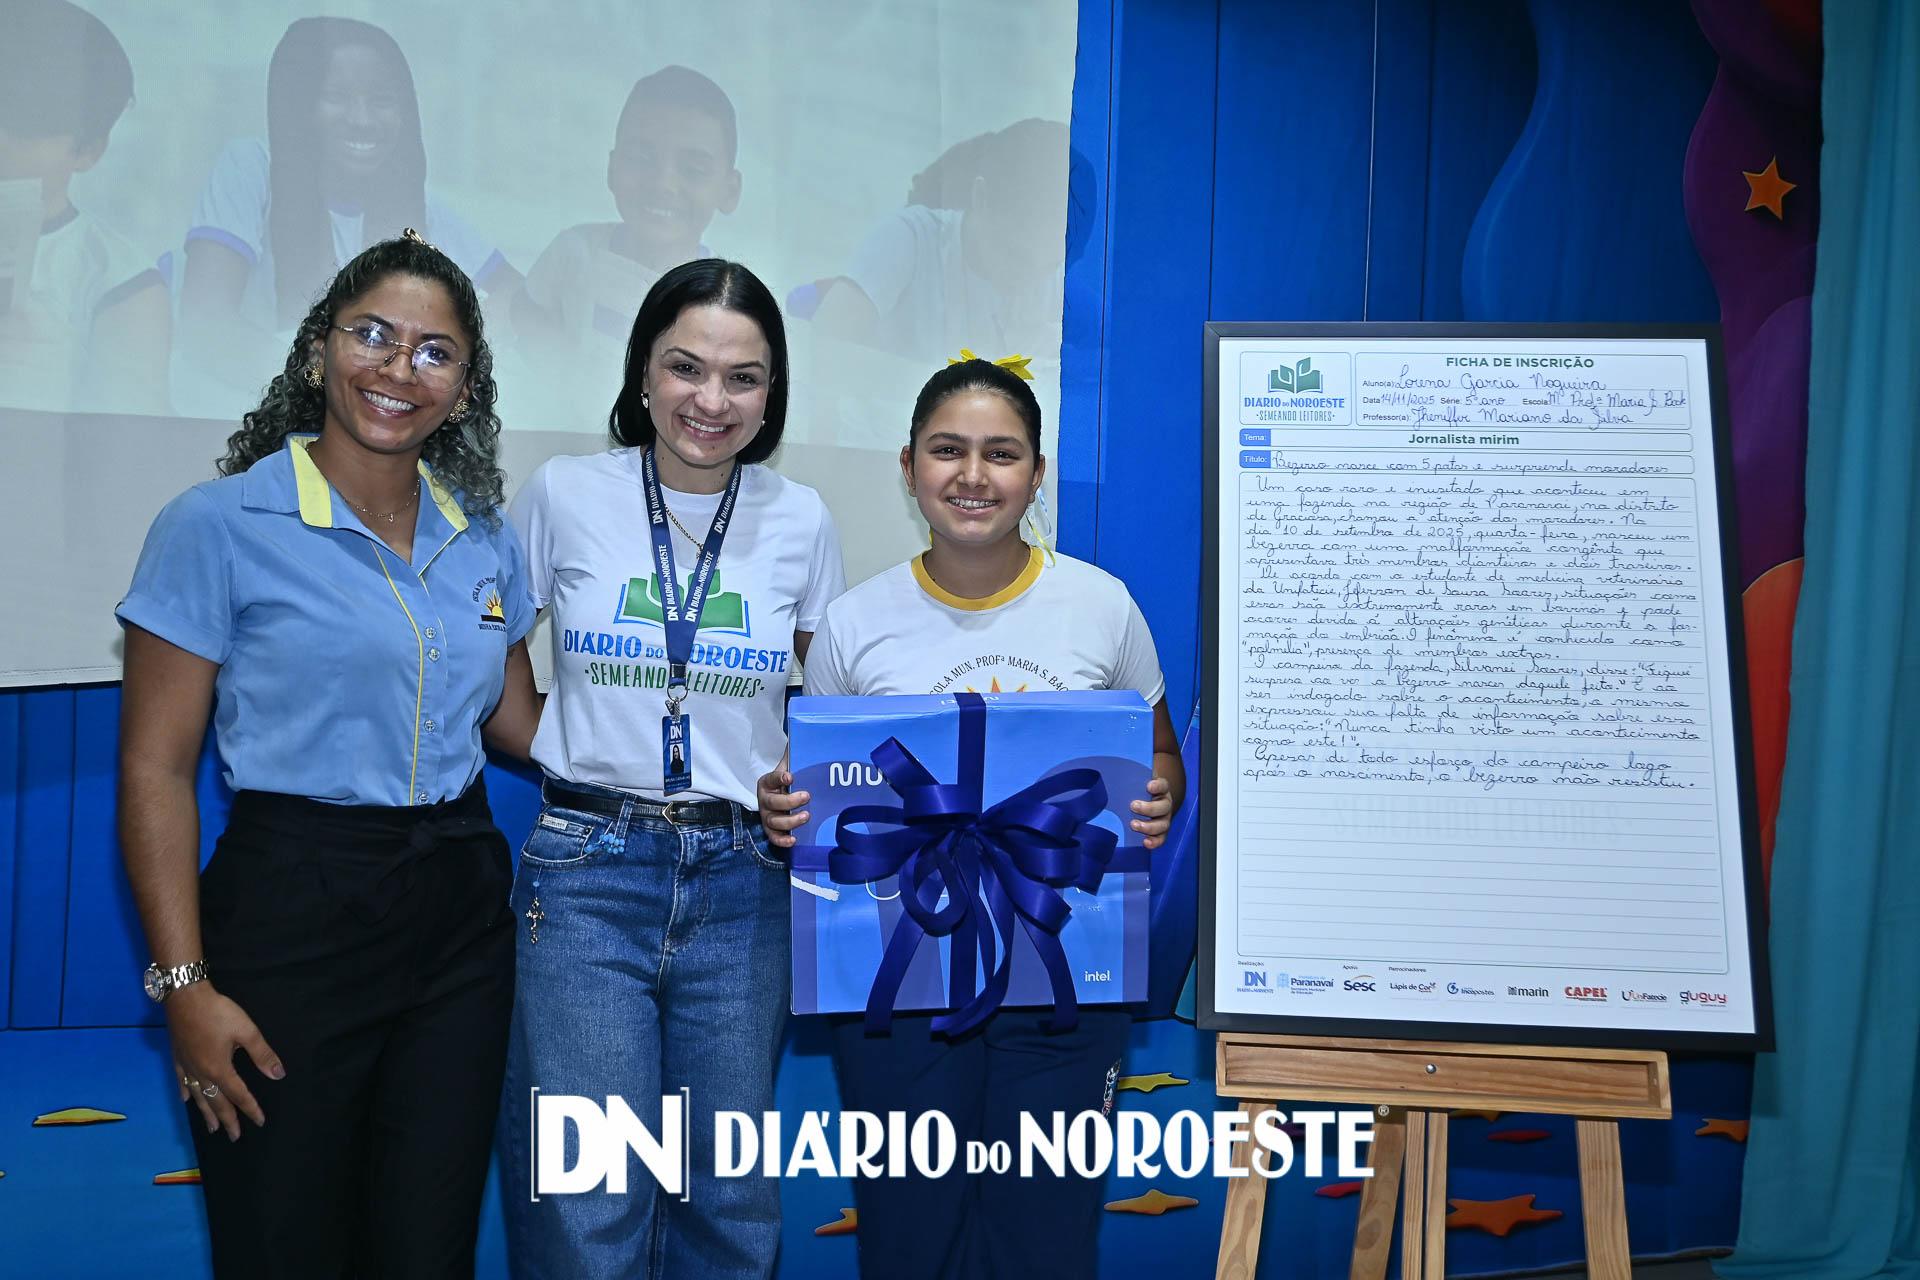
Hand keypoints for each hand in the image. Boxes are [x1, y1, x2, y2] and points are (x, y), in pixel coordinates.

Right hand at [166, 983, 283, 1140]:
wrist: (184, 997)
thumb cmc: (218, 1012)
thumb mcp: (246, 1031)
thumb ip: (262, 1054)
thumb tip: (278, 1075)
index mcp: (220, 1069)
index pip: (239, 1095)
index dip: (250, 1109)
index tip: (259, 1122)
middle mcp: (201, 1074)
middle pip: (216, 1102)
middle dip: (228, 1120)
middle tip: (234, 1137)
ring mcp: (187, 1066)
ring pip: (198, 1097)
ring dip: (206, 1113)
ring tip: (212, 1128)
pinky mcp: (177, 1057)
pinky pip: (181, 1081)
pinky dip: (185, 1093)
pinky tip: (186, 1100)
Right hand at [757, 768, 810, 848]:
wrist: (784, 794)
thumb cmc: (790, 783)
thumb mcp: (792, 770)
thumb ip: (797, 766)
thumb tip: (811, 758)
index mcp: (767, 783)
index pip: (772, 779)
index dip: (780, 778)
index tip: (790, 777)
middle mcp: (764, 800)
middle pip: (773, 802)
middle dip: (790, 801)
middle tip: (807, 796)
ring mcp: (767, 816)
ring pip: (774, 821)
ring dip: (791, 820)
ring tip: (806, 816)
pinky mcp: (771, 829)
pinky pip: (774, 837)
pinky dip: (782, 840)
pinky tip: (793, 839)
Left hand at [1130, 776, 1174, 848]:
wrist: (1148, 804)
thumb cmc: (1137, 793)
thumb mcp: (1133, 784)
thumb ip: (1123, 781)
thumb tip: (1101, 774)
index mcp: (1161, 790)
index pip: (1163, 786)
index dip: (1158, 786)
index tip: (1149, 786)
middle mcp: (1165, 804)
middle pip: (1163, 807)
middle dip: (1149, 808)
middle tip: (1133, 806)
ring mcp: (1164, 819)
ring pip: (1162, 824)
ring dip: (1149, 826)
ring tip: (1133, 825)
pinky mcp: (1161, 832)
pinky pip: (1161, 838)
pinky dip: (1154, 841)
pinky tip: (1145, 842)